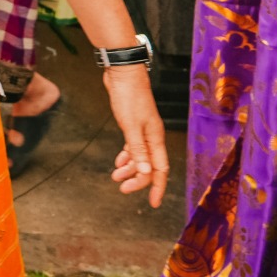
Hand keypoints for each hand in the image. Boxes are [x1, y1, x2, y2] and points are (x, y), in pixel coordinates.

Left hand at [102, 64, 168, 206]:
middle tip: (122, 189)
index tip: (153, 204)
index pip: (160, 169)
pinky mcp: (134, 124)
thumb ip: (138, 150)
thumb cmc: (128, 96)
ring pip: (140, 157)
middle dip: (138, 180)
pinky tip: (119, 162)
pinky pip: (134, 147)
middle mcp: (152, 136)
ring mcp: (143, 130)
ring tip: (116, 176)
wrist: (123, 72)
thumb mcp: (131, 126)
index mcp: (155, 138)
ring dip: (130, 169)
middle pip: (150, 166)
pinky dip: (127, 156)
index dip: (157, 187)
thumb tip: (146, 173)